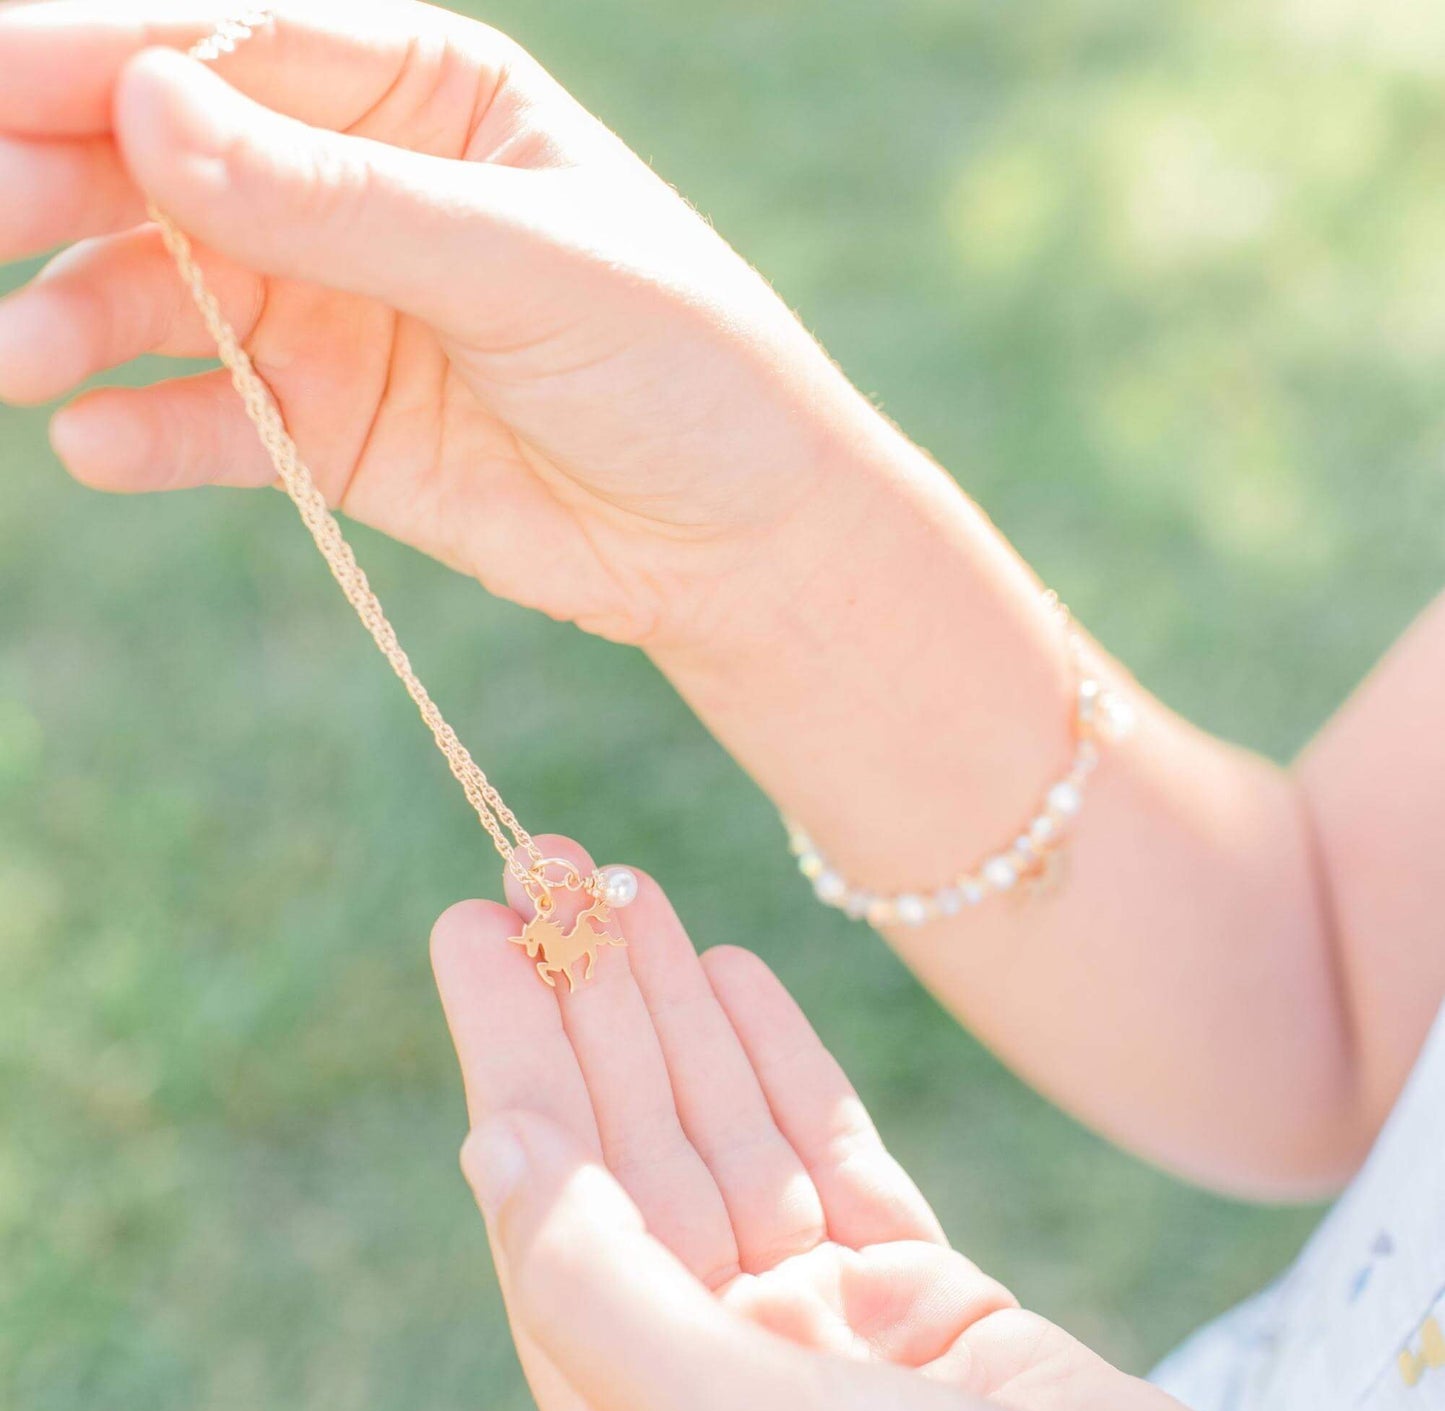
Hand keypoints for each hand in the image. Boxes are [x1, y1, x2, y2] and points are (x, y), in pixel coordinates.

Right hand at [0, 0, 903, 651]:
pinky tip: (97, 445)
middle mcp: (358, 192)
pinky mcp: (331, 434)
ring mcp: (335, 315)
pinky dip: (149, 433)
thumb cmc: (677, 366)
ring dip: (76, 318)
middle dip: (52, 178)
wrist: (736, 537)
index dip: (91, 59)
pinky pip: (212, 423)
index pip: (227, 46)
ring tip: (15, 358)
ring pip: (163, 295)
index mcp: (422, 95)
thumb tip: (149, 106)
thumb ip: (346, 200)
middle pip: (164, 160)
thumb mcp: (529, 264)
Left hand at [429, 836, 1231, 1410]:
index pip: (547, 1195)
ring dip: (677, 1009)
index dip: (508, 1050)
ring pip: (726, 1133)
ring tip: (632, 889)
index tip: (479, 928)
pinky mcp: (919, 1298)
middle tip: (552, 863)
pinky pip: (830, 1154)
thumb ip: (600, 1293)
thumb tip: (488, 1145)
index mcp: (632, 1410)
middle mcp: (713, 1365)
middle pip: (631, 1146)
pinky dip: (782, 1060)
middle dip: (589, 1001)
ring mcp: (818, 1329)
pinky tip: (735, 969)